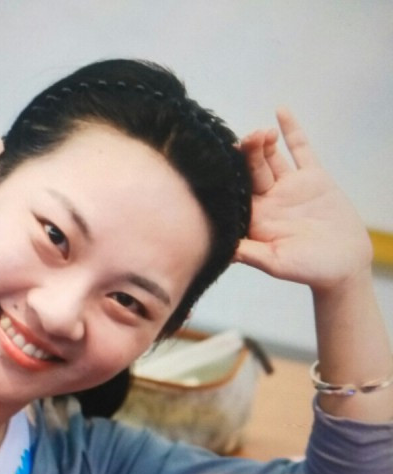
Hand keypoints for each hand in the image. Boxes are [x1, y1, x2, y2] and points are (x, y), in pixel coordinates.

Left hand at [236, 109, 372, 293]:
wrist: (343, 265)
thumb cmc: (308, 269)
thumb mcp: (276, 262)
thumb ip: (250, 253)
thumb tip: (223, 249)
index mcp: (254, 218)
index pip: (236, 191)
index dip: (229, 175)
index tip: (223, 159)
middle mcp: (267, 200)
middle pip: (251, 170)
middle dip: (248, 153)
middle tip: (248, 140)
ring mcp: (288, 187)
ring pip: (271, 157)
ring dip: (263, 142)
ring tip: (262, 133)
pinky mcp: (312, 178)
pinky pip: (300, 149)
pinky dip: (291, 131)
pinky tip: (281, 111)